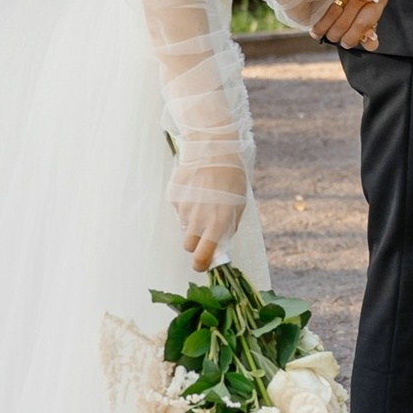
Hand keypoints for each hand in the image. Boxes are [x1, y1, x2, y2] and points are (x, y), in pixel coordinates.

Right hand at [172, 149, 247, 271]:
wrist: (213, 149)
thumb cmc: (231, 177)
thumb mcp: (238, 205)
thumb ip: (228, 227)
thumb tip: (220, 245)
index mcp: (217, 224)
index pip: (202, 256)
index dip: (200, 264)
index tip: (201, 264)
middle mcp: (197, 219)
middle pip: (188, 245)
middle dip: (195, 242)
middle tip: (203, 230)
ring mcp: (183, 207)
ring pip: (184, 224)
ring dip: (192, 220)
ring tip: (203, 200)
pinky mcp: (174, 196)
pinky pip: (179, 208)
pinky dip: (186, 203)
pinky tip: (195, 189)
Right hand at [311, 0, 384, 51]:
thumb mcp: (372, 5)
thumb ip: (370, 27)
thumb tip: (371, 46)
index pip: (363, 24)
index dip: (352, 38)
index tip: (345, 44)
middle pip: (346, 20)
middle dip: (337, 34)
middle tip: (332, 38)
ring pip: (332, 11)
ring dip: (324, 26)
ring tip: (320, 32)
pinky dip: (317, 13)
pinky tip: (315, 20)